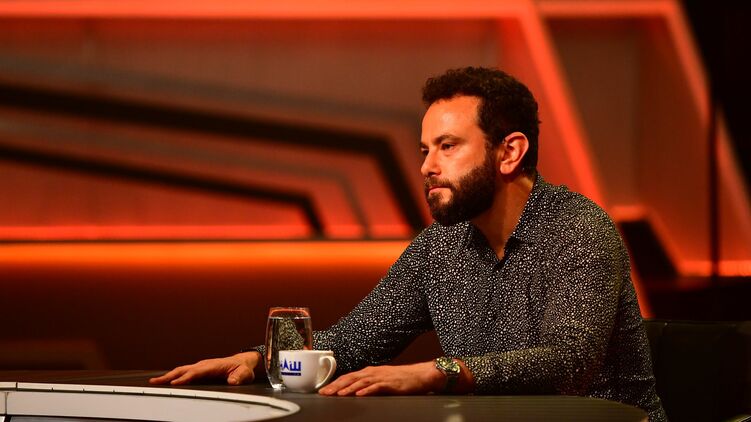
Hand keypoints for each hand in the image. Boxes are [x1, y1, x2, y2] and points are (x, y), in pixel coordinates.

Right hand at [149, 351, 260, 385]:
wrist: (242, 362)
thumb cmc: (242, 368)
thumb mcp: (244, 373)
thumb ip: (239, 377)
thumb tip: (233, 381)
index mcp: (212, 366)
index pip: (196, 372)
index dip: (185, 378)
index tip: (174, 383)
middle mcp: (204, 365)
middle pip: (183, 370)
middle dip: (169, 375)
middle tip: (155, 381)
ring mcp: (201, 367)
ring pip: (182, 370)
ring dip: (168, 375)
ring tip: (155, 382)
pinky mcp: (199, 370)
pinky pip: (184, 372)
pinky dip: (174, 376)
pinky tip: (167, 381)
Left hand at [318, 361, 443, 395]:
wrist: (419, 375)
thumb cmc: (400, 379)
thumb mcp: (380, 380)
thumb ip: (367, 384)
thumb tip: (353, 391)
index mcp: (368, 372)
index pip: (347, 377)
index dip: (334, 383)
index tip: (323, 390)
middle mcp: (372, 372)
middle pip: (350, 379)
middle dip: (336, 386)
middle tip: (324, 393)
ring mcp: (381, 377)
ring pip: (360, 382)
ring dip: (348, 388)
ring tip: (337, 394)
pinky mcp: (390, 383)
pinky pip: (376, 387)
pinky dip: (367, 390)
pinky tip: (359, 394)